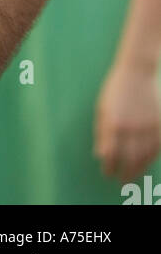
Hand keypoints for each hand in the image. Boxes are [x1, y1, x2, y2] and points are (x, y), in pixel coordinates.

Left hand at [94, 59, 160, 182]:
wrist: (136, 72)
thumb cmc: (115, 90)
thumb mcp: (102, 108)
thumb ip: (101, 132)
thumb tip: (99, 155)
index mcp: (113, 122)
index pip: (111, 154)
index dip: (109, 167)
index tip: (108, 173)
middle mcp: (131, 127)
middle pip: (130, 159)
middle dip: (125, 173)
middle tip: (122, 181)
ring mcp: (147, 126)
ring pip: (145, 156)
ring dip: (139, 169)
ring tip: (133, 174)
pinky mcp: (158, 124)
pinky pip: (156, 147)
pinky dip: (151, 158)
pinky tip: (146, 162)